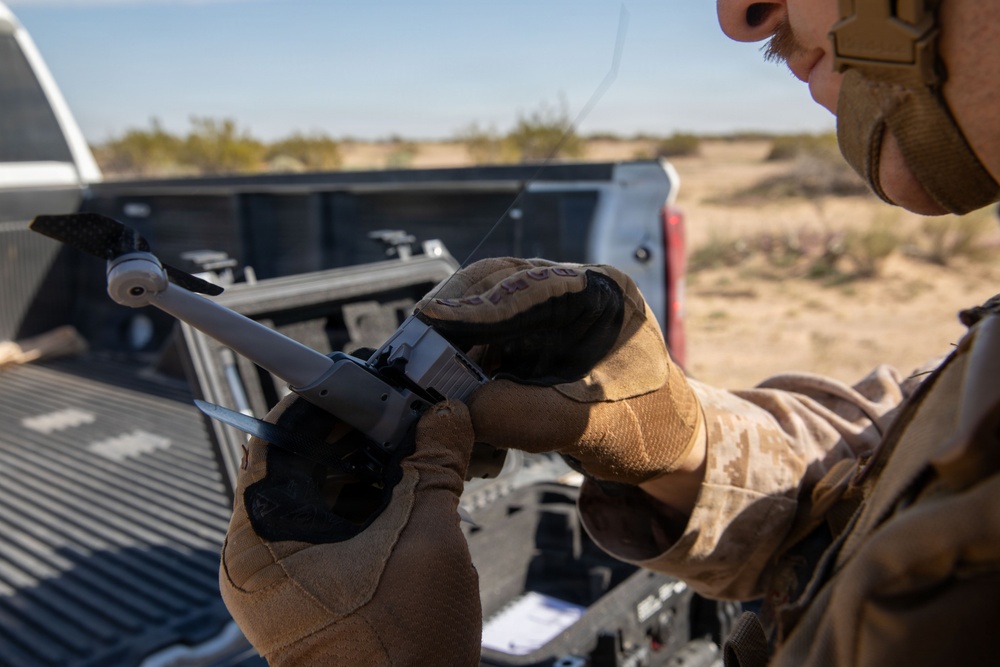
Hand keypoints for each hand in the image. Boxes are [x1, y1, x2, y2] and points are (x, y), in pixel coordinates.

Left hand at [219, 395, 480, 665]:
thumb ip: (435, 467)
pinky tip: (412, 488)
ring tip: (417, 446)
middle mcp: (259, 556)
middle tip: (407, 412)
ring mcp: (284, 578)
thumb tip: (447, 415)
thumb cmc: (401, 654)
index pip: (277, 438)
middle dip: (357, 434)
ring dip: (368, 467)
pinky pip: (332, 528)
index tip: (368, 381)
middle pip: (300, 464)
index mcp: (260, 541)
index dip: (324, 401)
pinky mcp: (310, 592)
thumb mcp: (426, 542)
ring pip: (319, 495)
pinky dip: (368, 503)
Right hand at [417, 258, 704, 486]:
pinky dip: (464, 365)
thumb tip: (460, 410)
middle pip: (495, 285)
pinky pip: (486, 341)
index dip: (475, 306)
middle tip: (415, 349)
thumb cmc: (647, 429)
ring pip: (484, 312)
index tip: (430, 320)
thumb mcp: (586, 425)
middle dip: (453, 317)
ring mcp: (550, 315)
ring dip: (453, 344)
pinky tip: (451, 390)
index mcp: (599, 294)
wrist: (668, 448)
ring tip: (425, 375)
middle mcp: (571, 292)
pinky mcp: (533, 340)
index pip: (527, 286)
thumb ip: (523, 415)